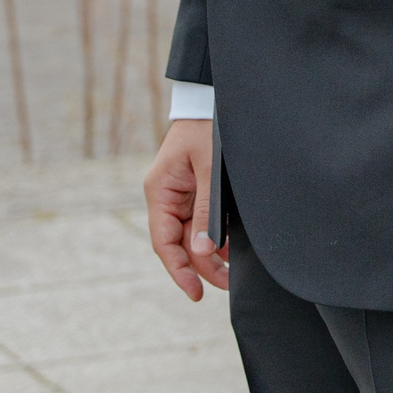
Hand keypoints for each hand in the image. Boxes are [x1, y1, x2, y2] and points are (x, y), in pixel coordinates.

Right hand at [144, 118, 228, 299]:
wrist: (212, 100)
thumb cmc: (207, 128)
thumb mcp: (208, 168)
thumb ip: (206, 209)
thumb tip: (204, 250)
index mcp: (160, 192)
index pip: (165, 242)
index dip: (179, 270)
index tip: (195, 292)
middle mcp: (168, 197)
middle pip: (181, 243)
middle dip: (202, 266)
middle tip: (226, 285)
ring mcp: (182, 195)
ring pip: (194, 235)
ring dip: (211, 254)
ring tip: (232, 274)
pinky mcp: (198, 191)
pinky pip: (204, 221)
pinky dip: (216, 236)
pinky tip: (231, 251)